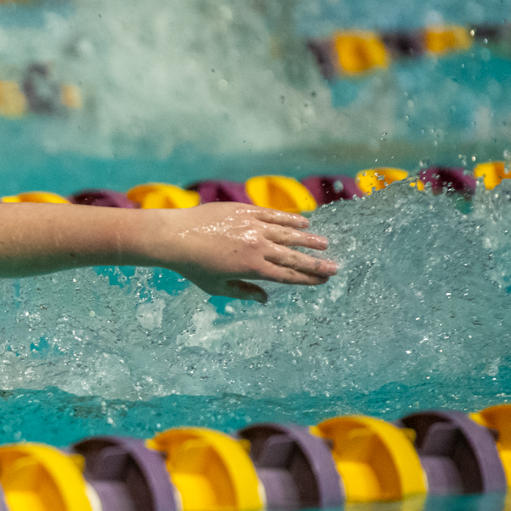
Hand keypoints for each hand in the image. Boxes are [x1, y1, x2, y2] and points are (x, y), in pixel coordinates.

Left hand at [143, 203, 335, 302]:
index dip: (307, 279)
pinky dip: (290, 218)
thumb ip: (244, 292)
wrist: (175, 236)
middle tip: (335, 268)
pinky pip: (274, 215)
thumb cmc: (193, 266)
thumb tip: (265, 300)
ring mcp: (253, 227)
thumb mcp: (217, 287)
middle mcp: (257, 248)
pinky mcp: (246, 211)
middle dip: (316, 264)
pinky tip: (304, 221)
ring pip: (289, 233)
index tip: (323, 280)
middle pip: (294, 257)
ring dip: (308, 239)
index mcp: (252, 269)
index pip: (287, 276)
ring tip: (324, 244)